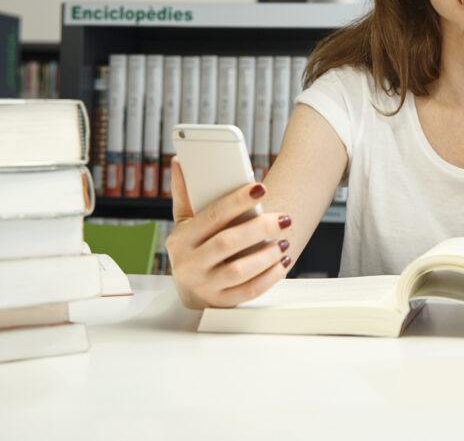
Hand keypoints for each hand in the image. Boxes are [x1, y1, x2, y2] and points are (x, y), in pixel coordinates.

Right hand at [166, 157, 293, 308]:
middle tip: (283, 217)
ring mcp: (206, 286)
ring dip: (266, 255)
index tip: (260, 188)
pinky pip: (250, 291)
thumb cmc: (192, 249)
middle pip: (227, 243)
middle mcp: (190, 264)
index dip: (237, 201)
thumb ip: (185, 194)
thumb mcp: (184, 222)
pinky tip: (283, 261)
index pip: (212, 216)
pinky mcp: (223, 301)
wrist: (192, 289)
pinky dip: (270, 276)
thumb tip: (179, 162)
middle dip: (258, 228)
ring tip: (284, 240)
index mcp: (181, 240)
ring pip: (239, 270)